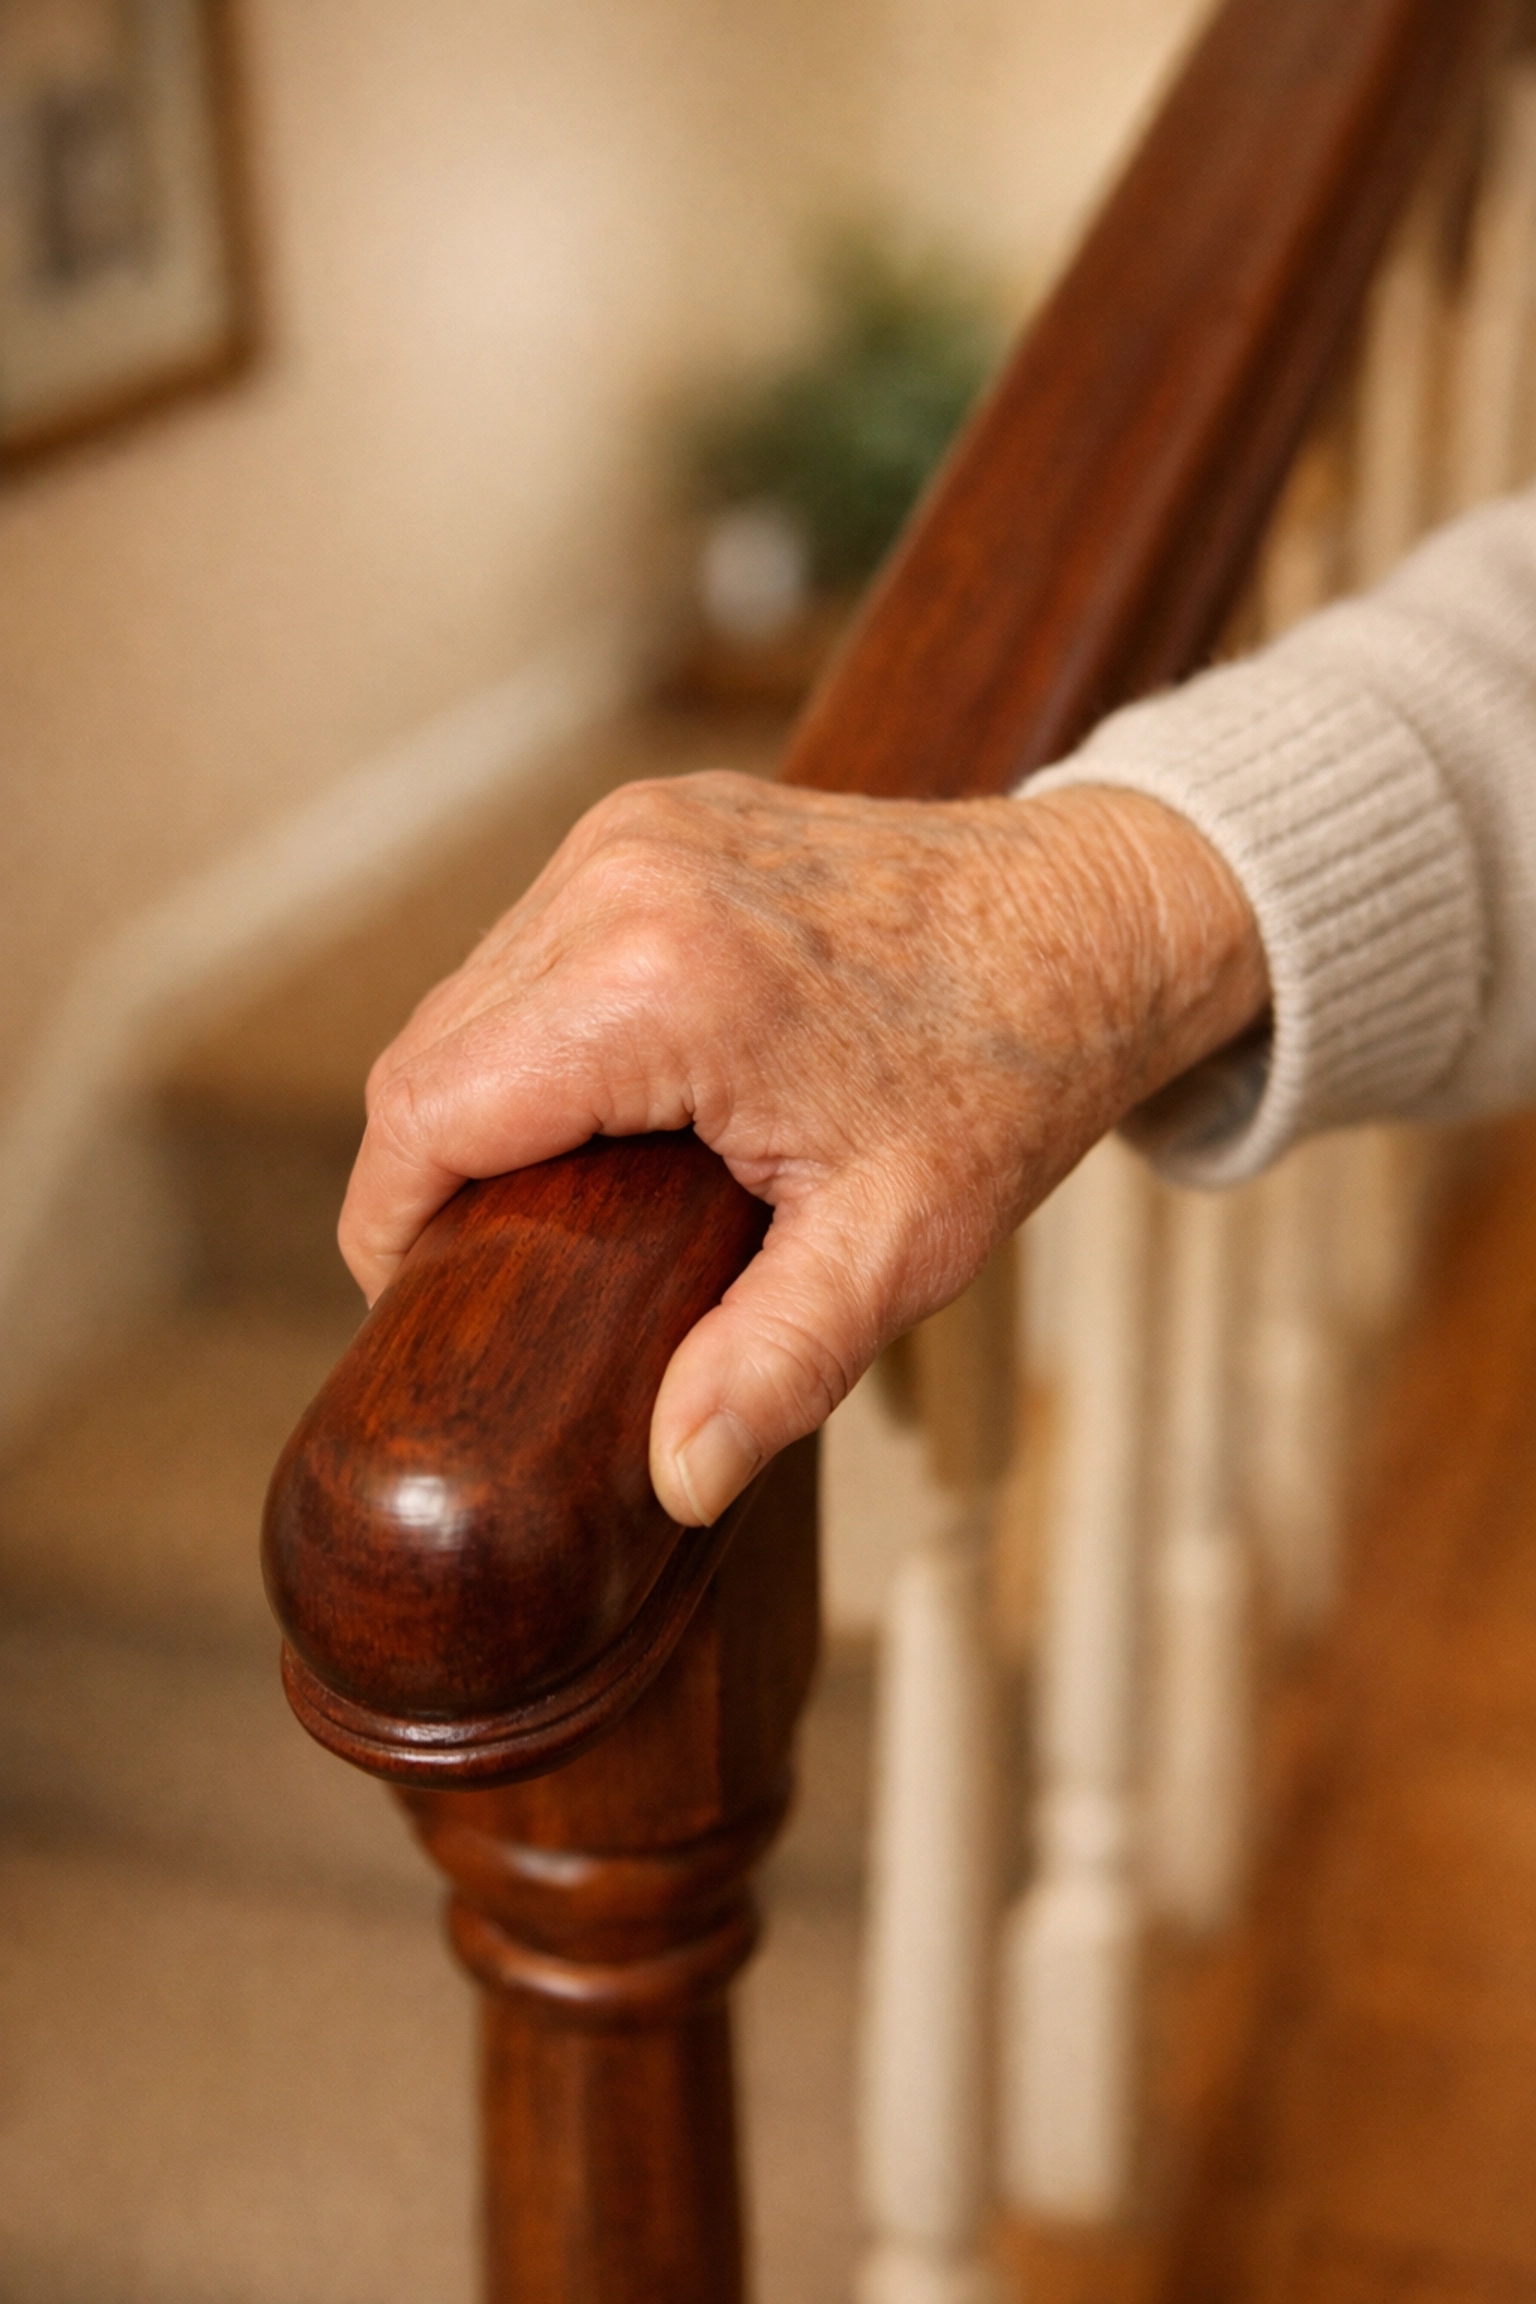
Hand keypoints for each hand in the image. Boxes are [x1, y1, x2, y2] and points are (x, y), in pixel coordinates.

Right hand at [339, 772, 1266, 1525]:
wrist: (1098, 913)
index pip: (425, 1112)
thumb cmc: (1013, 1071)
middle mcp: (619, 879)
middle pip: (428, 1050)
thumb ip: (774, 1365)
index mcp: (658, 982)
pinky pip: (532, 939)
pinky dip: (535, 1025)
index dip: (391, 1225)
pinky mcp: (653, 816)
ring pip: (470, 990)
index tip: (420, 1302)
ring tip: (546, 1195)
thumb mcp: (902, 1243)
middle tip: (490, 1271)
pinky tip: (598, 1097)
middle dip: (430, 1170)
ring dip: (480, 1094)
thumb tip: (676, 1481)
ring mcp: (632, 830)